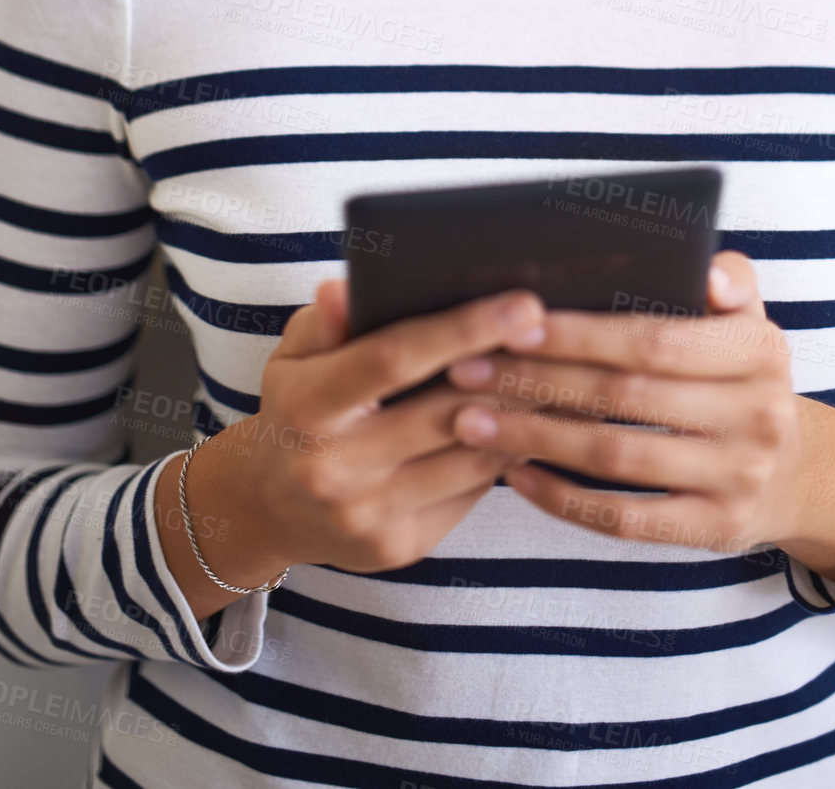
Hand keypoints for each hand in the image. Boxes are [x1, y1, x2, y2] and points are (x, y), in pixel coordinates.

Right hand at [155, 277, 548, 617]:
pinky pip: (470, 492)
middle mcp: (333, 469)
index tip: (524, 303)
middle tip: (564, 334)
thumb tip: (346, 286)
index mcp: (306, 408)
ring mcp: (368, 515)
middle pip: (445, 410)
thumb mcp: (294, 356)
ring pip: (469, 455)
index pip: (394, 359)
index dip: (463, 329)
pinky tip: (532, 422)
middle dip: (512, 369)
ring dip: (520, 414)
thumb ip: (326, 321)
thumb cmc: (296, 409)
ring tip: (562, 372)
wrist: (270, 506)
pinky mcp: (399, 547)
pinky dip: (503, 453)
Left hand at [444, 250, 806, 556]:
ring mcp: (737, 480)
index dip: (581, 334)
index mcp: (759, 352)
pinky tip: (514, 475)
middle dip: (537, 381)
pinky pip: (625, 520)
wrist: (795, 472)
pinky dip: (563, 499)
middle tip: (466, 369)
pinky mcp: (714, 530)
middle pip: (624, 397)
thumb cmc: (741, 376)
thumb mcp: (750, 321)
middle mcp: (756, 417)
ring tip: (471, 420)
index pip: (655, 340)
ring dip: (534, 438)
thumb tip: (704, 272)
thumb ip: (730, 279)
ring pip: (616, 459)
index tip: (513, 325)